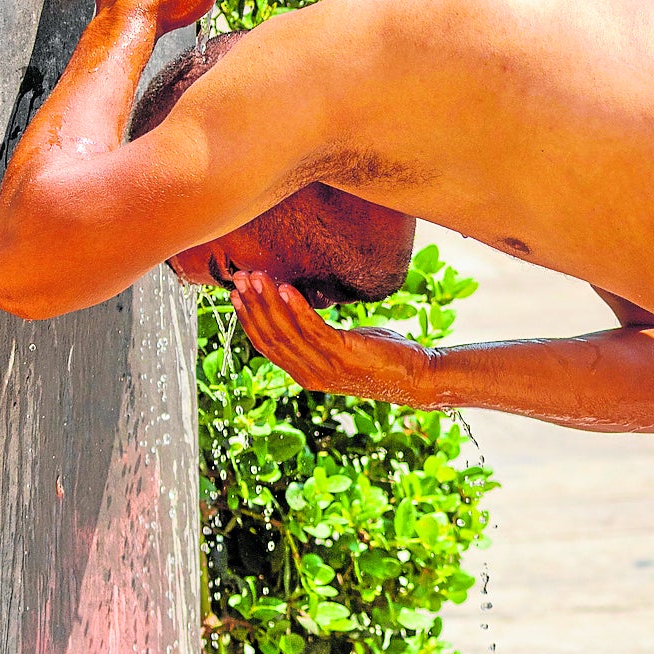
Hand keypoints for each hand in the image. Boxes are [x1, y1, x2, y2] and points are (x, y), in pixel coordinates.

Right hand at [229, 270, 432, 403]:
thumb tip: (299, 306)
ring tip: (257, 276)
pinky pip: (313, 329)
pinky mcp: (343, 355)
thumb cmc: (382, 357)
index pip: (266, 346)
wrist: (418, 377)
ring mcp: (326, 367)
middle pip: (270, 337)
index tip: (235, 293)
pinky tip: (287, 288)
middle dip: (252, 305)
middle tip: (239, 278)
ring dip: (269, 301)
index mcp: (305, 373)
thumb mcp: (342, 345)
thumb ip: (319, 334)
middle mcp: (310, 374)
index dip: (248, 319)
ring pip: (286, 332)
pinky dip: (297, 307)